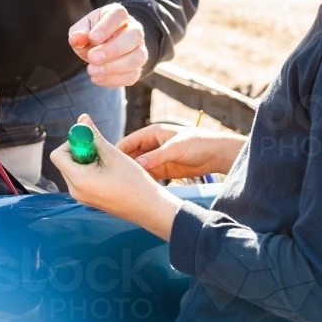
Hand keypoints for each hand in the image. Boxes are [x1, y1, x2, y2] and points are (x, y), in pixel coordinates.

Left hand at [50, 115, 181, 239]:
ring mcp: (81, 197)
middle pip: (64, 162)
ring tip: (109, 164)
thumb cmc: (134, 183)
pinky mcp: (88, 200)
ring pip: (74, 170)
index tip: (90, 142)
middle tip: (102, 152)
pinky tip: (110, 173)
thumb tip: (82, 119)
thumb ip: (94, 136)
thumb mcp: (113, 154)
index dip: (72, 143)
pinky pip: (81, 180)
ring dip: (87, 161)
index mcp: (78, 180)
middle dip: (81, 151)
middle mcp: (75, 191)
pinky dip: (91, 171)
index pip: (57, 155)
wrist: (148, 207)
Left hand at [68, 3, 147, 86]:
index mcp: (118, 14)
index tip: (92, 38)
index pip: (119, 15)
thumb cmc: (92, 34)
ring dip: (114, 67)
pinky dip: (114, 80)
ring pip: (138, 57)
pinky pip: (133, 75)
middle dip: (114, 49)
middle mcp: (134, 30)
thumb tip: (76, 39)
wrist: (101, 47)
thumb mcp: (82, 29)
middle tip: (92, 58)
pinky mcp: (137, 68)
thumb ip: (78, 32)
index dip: (107, 27)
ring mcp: (139, 49)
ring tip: (92, 71)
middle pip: (135, 36)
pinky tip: (97, 78)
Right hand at [118, 123, 245, 180]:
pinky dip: (141, 180)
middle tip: (109, 176)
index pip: (129, 141)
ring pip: (137, 167)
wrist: (216, 154)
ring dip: (130, 174)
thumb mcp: (176, 148)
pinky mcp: (163, 170)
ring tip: (118, 184)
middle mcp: (152, 145)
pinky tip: (134, 188)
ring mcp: (157, 158)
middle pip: (131, 155)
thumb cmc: (198, 143)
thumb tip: (139, 164)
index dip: (117, 150)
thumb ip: (157, 156)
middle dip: (121, 164)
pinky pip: (147, 175)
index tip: (105, 160)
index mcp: (153, 133)